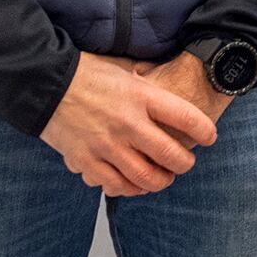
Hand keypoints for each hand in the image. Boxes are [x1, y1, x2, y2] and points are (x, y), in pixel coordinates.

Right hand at [40, 53, 217, 196]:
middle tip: (186, 163)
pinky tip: (135, 184)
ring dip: (160, 181)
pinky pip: (115, 185)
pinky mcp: (86, 161)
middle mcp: (127, 123)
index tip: (210, 138)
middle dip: (185, 163)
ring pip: (145, 176)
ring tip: (164, 178)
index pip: (185, 117)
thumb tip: (169, 76)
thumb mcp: (125, 68)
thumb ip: (147, 80)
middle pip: (170, 154)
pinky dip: (130, 189)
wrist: (46, 84)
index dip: (204, 130)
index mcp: (141, 96)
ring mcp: (106, 145)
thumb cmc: (88, 73)